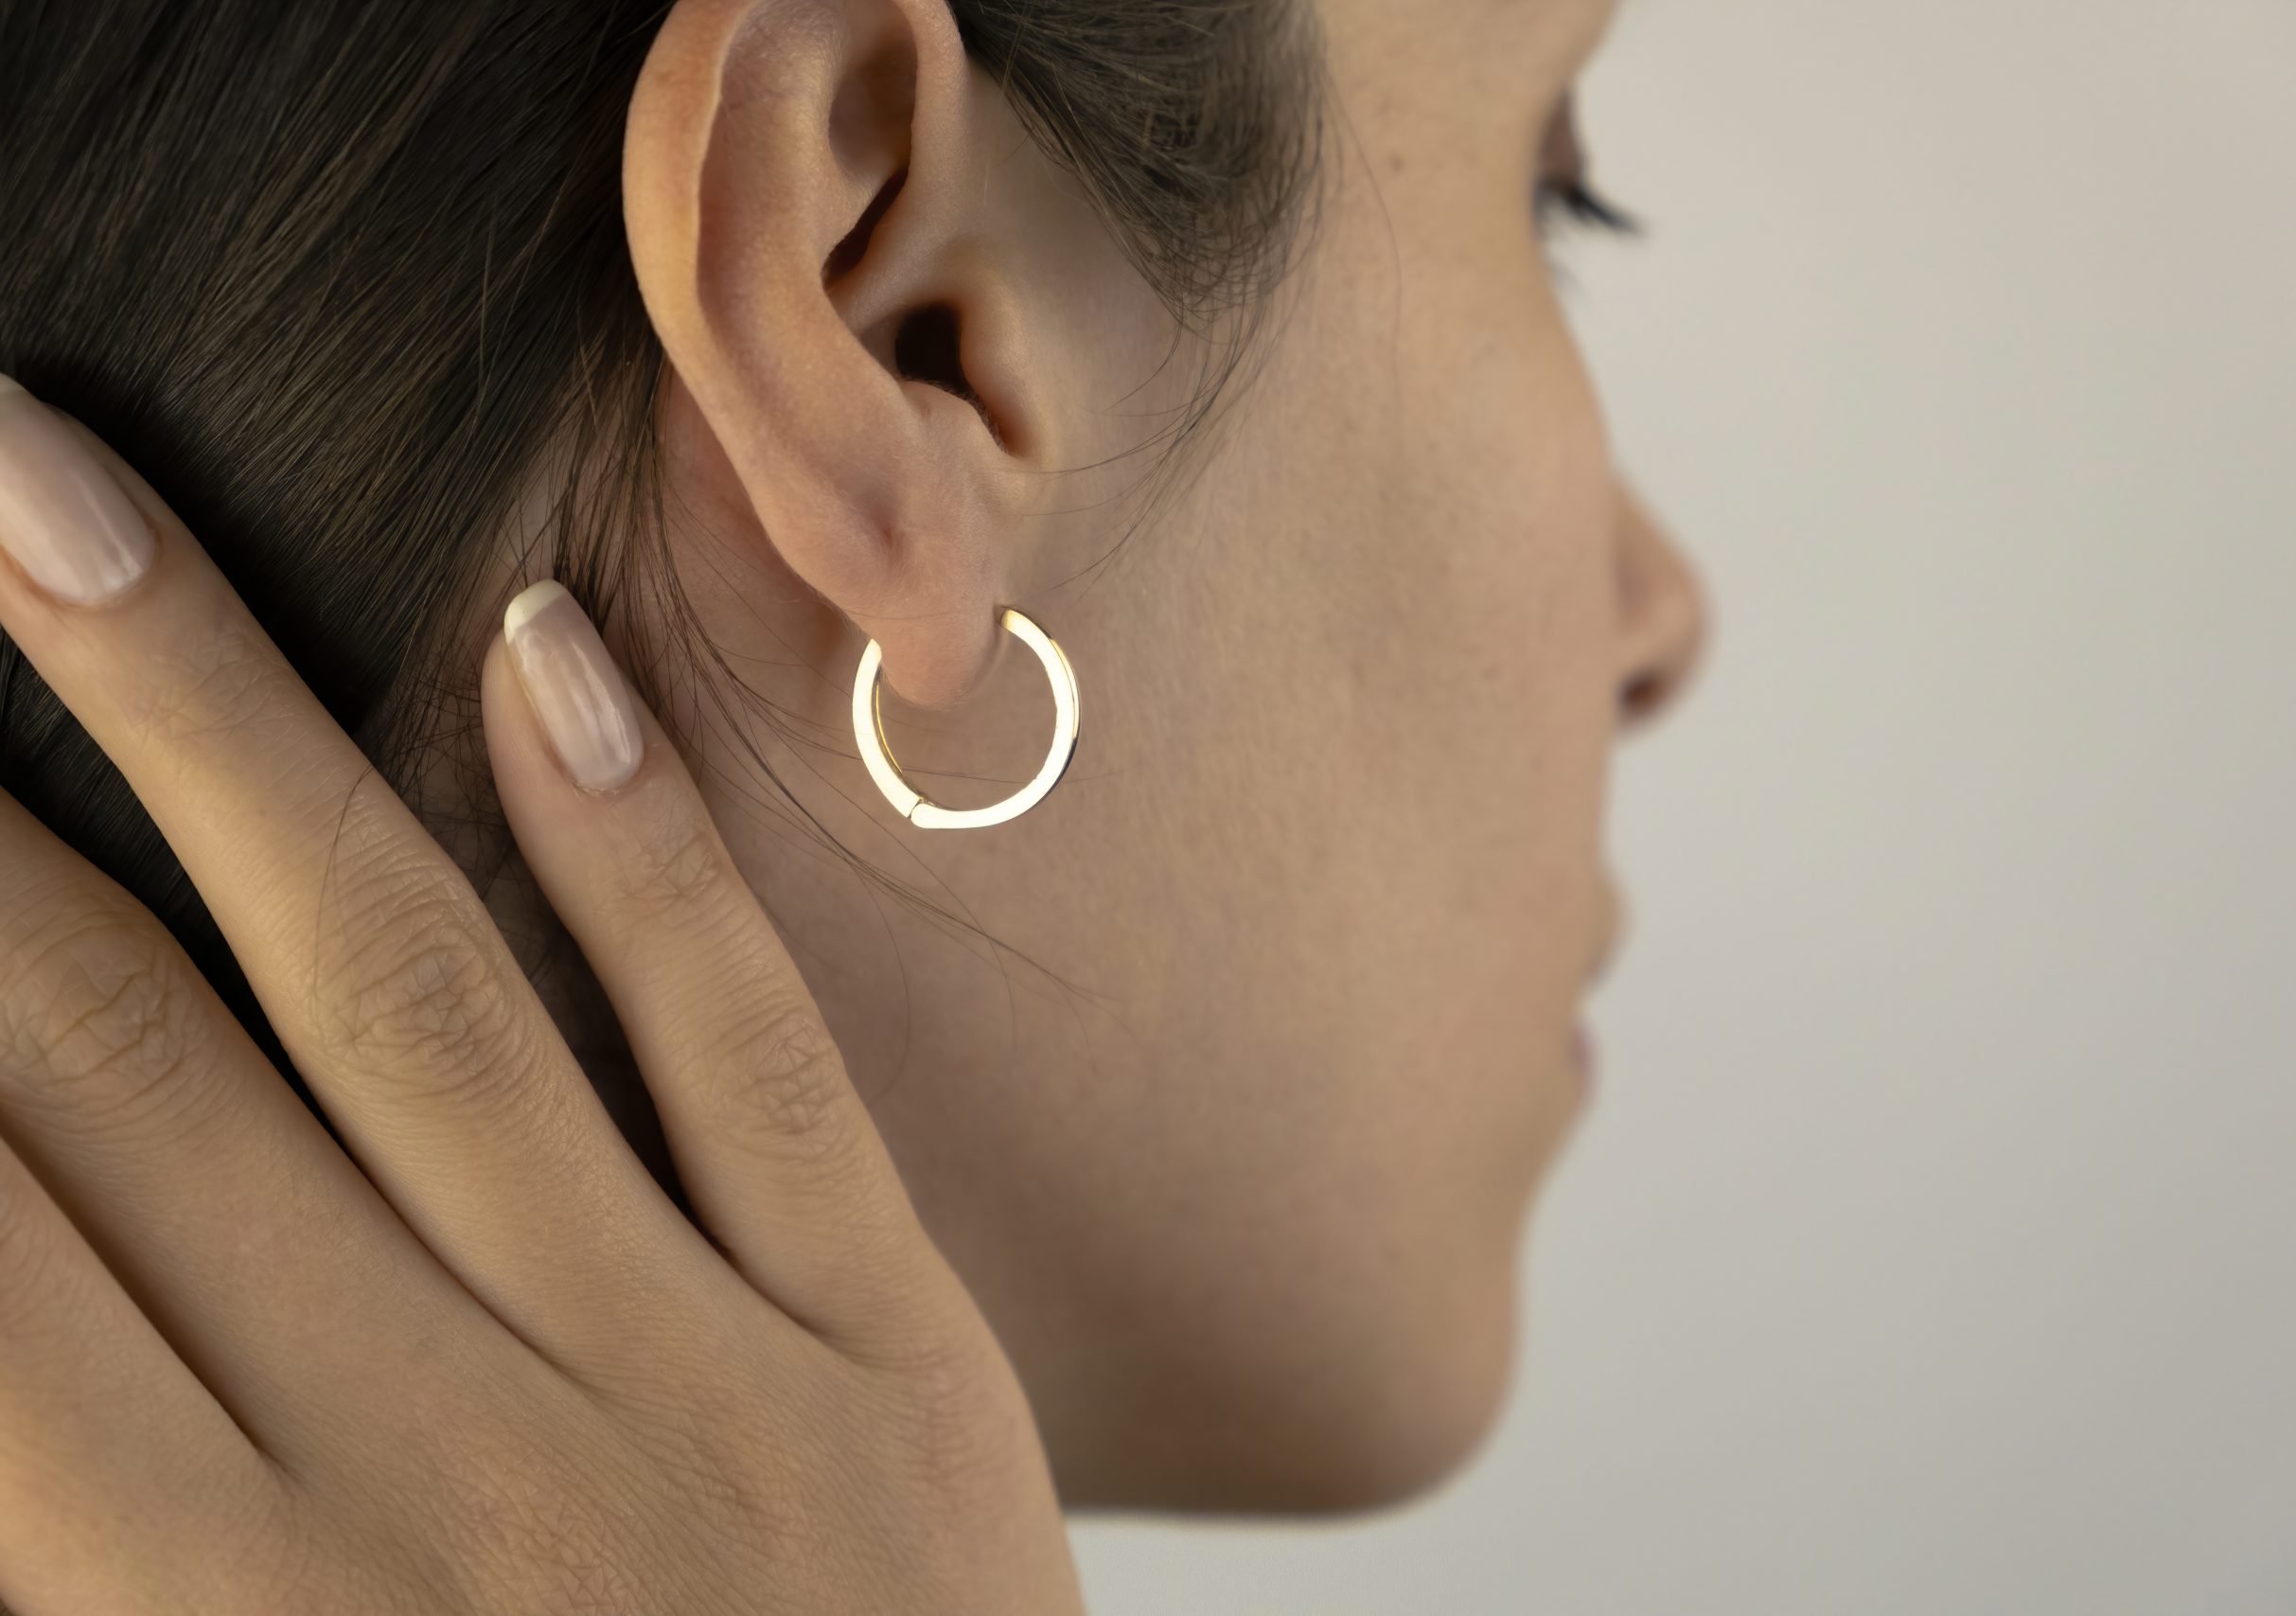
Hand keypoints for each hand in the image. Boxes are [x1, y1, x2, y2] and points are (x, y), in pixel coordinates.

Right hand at [0, 375, 1081, 1614]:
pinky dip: (636, 854)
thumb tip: (7, 1248)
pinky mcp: (889, 1348)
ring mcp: (682, 1383)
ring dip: (208, 721)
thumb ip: (85, 1525)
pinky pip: (745, 1060)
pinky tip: (523, 652)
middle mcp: (425, 1466)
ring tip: (55, 499)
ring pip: (402, 995)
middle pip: (113, 1066)